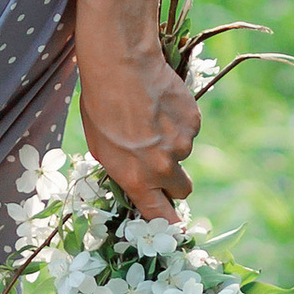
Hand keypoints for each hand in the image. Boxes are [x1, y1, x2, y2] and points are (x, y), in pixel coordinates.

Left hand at [73, 0, 196, 220]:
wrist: (120, 64)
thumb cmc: (100, 106)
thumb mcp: (102, 148)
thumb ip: (126, 172)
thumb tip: (139, 182)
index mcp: (138, 179)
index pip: (161, 217)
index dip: (168, 225)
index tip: (174, 229)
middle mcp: (164, 167)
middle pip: (182, 190)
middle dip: (173, 181)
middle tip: (158, 160)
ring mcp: (183, 144)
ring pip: (184, 153)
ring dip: (171, 142)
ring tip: (149, 117)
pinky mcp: (194, 120)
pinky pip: (189, 129)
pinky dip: (178, 121)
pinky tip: (160, 103)